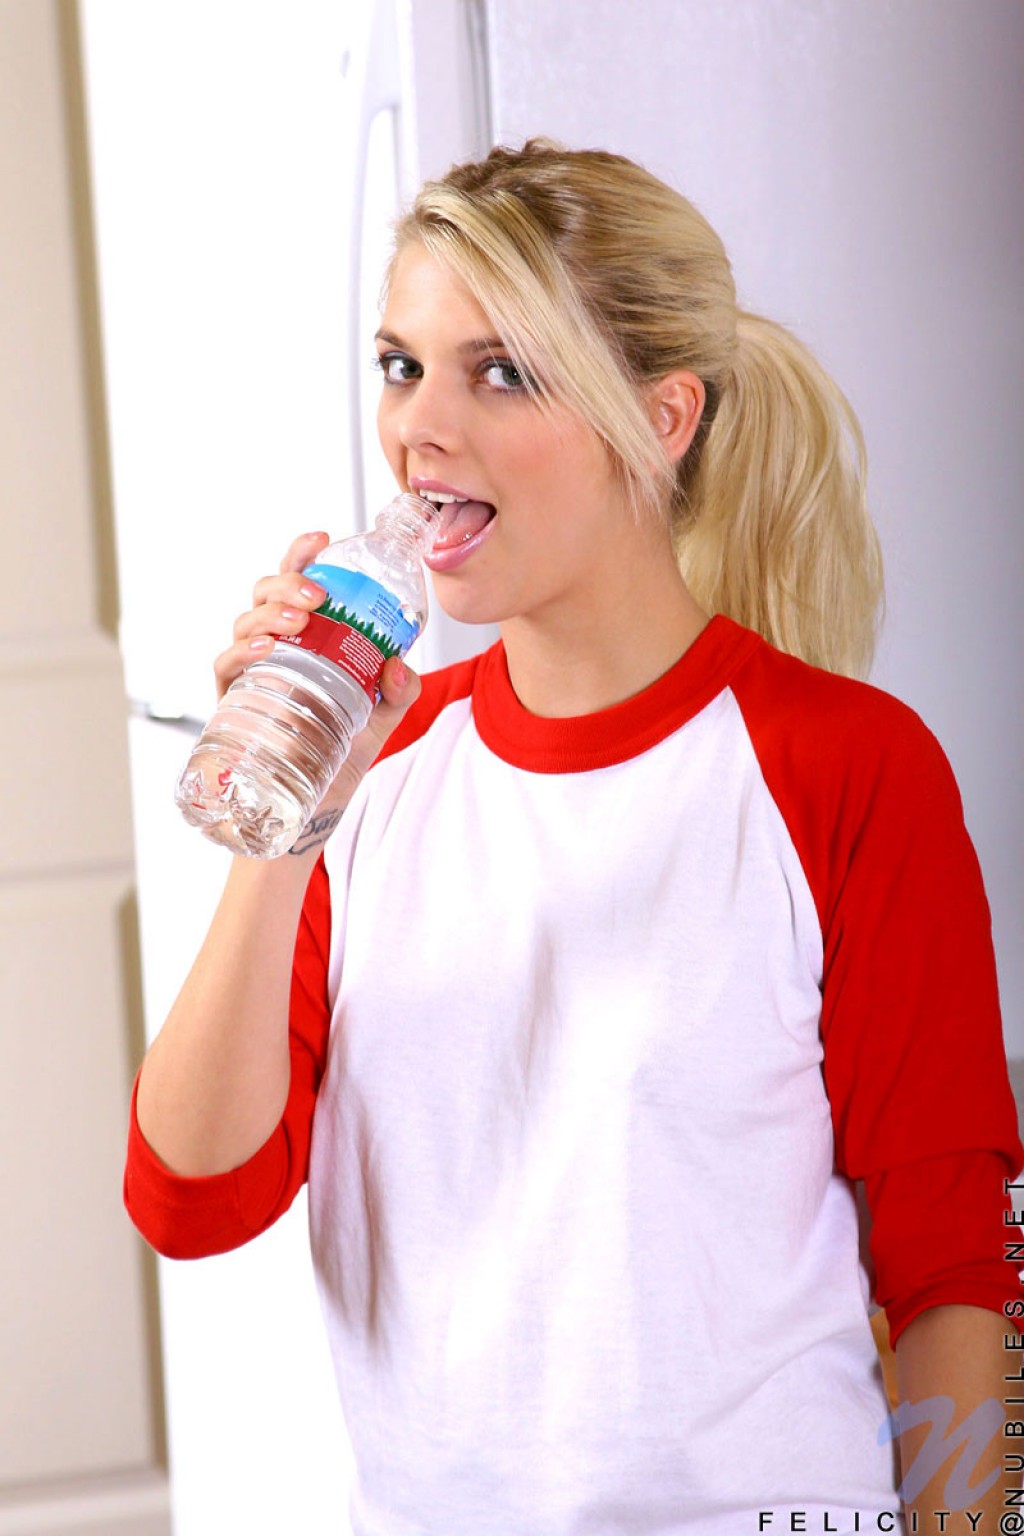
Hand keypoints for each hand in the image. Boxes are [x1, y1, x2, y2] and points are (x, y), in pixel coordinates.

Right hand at [215, 532, 421, 850]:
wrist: (312, 808)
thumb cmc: (339, 755)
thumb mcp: (380, 719)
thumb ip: (399, 692)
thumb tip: (402, 666)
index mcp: (305, 638)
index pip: (297, 584)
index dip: (302, 555)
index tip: (323, 536)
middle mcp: (272, 647)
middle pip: (265, 593)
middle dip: (287, 581)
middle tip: (317, 594)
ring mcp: (249, 672)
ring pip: (245, 622)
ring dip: (270, 612)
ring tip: (298, 618)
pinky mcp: (233, 701)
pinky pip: (227, 665)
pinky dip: (244, 651)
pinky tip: (268, 648)